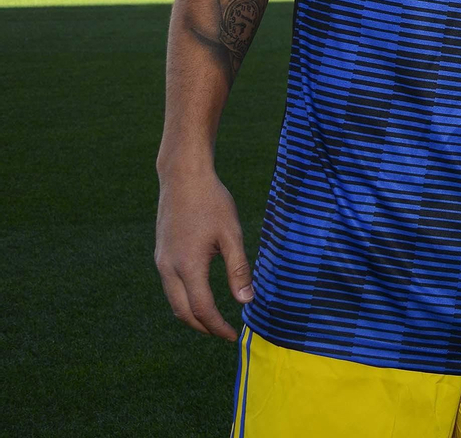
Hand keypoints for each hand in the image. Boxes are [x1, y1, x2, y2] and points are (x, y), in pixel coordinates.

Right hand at [154, 166, 252, 340]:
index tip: (233, 335)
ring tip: (214, 319)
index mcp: (188, 265)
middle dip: (203, 327)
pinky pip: (171, 286)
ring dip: (192, 314)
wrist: (183, 177)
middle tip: (223, 333)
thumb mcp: (232, 234)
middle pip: (182, 311)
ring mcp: (161, 261)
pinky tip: (200, 295)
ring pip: (174, 300)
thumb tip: (246, 301)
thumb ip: (238, 269)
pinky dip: (185, 298)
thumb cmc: (212, 202)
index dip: (218, 326)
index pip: (202, 309)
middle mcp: (168, 268)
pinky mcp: (161, 253)